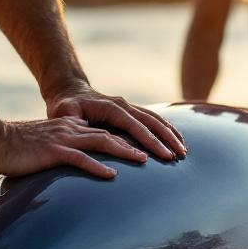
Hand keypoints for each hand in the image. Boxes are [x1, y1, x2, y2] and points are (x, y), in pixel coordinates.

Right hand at [0, 117, 146, 178]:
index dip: (130, 139)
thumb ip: (61, 152)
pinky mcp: (52, 151)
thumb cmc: (14, 147)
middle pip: (113, 135)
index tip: (151, 148)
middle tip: (160, 154)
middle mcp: (72, 130)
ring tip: (146, 160)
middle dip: (139, 143)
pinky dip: (97, 167)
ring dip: (126, 152)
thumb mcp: (44, 148)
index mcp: (71, 128)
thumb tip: (77, 163)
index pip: (107, 132)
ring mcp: (63, 139)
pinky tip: (112, 176)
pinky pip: (79, 159)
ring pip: (102, 142)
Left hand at [46, 82, 187, 159]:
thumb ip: (71, 120)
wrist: (69, 92)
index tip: (164, 155)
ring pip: (156, 119)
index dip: (151, 141)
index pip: (136, 126)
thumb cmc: (65, 107)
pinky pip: (153, 118)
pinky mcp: (131, 111)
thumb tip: (78, 126)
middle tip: (181, 155)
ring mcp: (129, 106)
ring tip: (184, 151)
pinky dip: (166, 128)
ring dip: (171, 134)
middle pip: (152, 122)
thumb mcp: (63, 112)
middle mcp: (124, 105)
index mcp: (111, 108)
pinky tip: (177, 140)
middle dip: (168, 139)